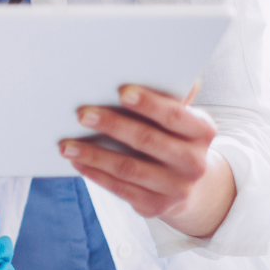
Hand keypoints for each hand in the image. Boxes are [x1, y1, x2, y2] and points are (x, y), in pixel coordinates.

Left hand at [62, 84, 235, 238]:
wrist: (191, 186)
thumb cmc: (174, 138)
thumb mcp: (181, 120)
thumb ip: (168, 97)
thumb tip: (145, 62)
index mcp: (202, 132)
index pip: (174, 115)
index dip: (149, 103)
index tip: (121, 92)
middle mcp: (194, 162)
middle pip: (147, 141)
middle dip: (112, 126)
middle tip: (82, 114)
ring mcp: (176, 188)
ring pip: (128, 168)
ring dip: (93, 154)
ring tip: (66, 144)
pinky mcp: (156, 206)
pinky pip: (120, 189)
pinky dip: (95, 174)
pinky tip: (77, 162)